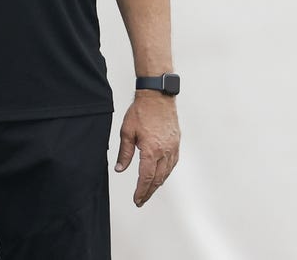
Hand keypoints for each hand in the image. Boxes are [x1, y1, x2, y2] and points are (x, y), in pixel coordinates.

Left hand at [114, 91, 179, 205]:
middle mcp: (165, 151)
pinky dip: (166, 172)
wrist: (157, 97)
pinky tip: (161, 175)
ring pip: (167, 172)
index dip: (141, 191)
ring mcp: (173, 147)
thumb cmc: (142, 111)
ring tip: (149, 190)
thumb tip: (120, 168)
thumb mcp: (127, 132)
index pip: (146, 177)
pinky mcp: (176, 142)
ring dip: (158, 183)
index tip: (137, 199)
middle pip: (158, 179)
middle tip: (141, 200)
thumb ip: (124, 153)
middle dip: (149, 191)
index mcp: (151, 150)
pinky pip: (173, 163)